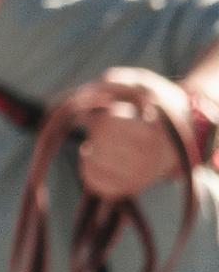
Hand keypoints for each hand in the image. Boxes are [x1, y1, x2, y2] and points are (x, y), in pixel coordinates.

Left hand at [68, 70, 204, 196]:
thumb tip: (84, 94)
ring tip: (106, 136)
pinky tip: (95, 152)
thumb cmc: (161, 105)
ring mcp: (136, 179)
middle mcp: (144, 162)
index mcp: (150, 134)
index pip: (106, 123)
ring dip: (91, 143)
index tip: (112, 107)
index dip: (102, 111)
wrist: (186, 135)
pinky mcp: (127, 189)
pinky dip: (88, 164)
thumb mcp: (146, 84)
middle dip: (97, 125)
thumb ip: (117, 82)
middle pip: (97, 140)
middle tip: (108, 120)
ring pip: (91, 161)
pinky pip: (93, 181)